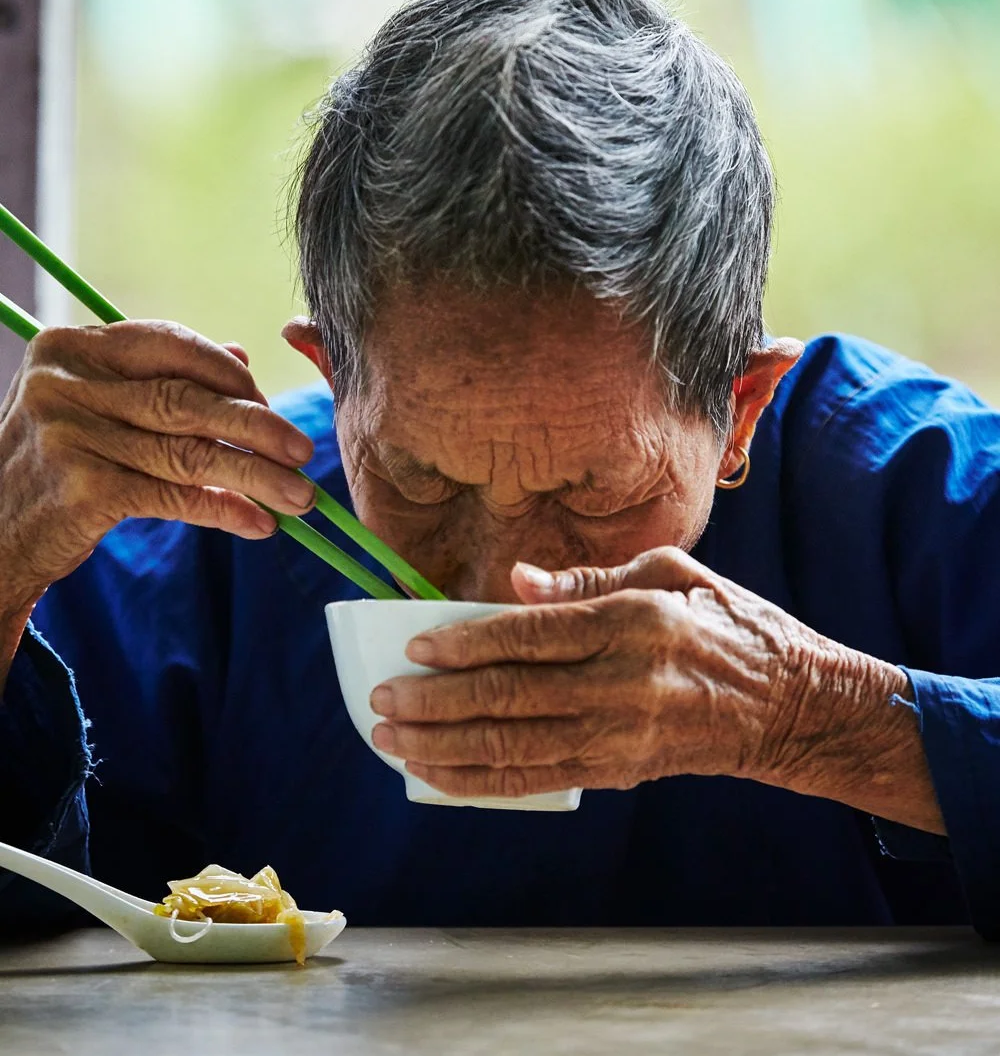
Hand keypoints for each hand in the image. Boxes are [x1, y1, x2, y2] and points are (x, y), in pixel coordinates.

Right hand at [0, 321, 314, 622]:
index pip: (170, 345)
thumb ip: (157, 376)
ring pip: (187, 453)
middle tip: (303, 449)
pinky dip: (222, 510)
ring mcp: (71, 437)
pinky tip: (257, 523)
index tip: (268, 401)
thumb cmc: (54, 465)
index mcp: (70, 348)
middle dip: (256, 426)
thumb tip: (239, 356)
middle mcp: (66, 385)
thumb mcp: (92, 406)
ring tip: (298, 495)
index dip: (228, 374)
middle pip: (185, 400)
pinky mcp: (82, 491)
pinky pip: (173, 497)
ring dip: (255, 476)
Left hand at [370, 547, 944, 832]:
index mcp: (633, 621)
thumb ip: (588, 579)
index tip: (416, 645)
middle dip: (436, 702)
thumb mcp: (671, 572)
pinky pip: (536, 780)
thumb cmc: (726, 623)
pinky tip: (438, 775)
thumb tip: (515, 582)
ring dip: (444, 747)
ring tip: (392, 740)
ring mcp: (618, 735)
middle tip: (381, 699)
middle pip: (510, 697)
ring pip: (513, 746)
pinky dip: (481, 782)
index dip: (467, 642)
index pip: (532, 635)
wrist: (786, 705)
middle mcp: (622, 683)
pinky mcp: (617, 771)